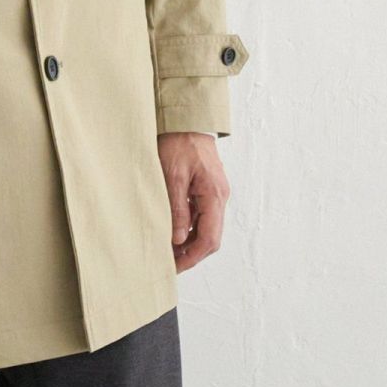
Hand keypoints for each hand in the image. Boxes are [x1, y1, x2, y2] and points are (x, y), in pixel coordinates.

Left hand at [156, 131, 229, 271]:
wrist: (186, 119)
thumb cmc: (179, 142)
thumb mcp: (172, 176)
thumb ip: (177, 209)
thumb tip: (177, 240)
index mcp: (214, 195)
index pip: (209, 239)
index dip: (192, 257)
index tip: (175, 267)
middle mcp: (219, 197)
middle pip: (210, 237)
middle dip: (191, 253)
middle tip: (169, 262)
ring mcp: (214, 193)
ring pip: (205, 227)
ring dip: (188, 241)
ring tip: (166, 249)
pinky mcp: (207, 188)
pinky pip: (201, 215)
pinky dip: (188, 227)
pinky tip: (172, 230)